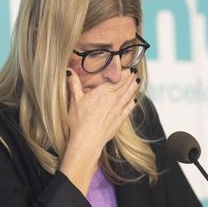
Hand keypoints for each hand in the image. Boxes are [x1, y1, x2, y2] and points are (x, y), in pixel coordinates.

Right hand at [59, 68, 139, 193]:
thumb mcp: (75, 100)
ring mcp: (119, 109)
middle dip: (130, 77)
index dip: (124, 72)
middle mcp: (114, 99)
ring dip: (134, 87)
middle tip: (135, 70)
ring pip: (129, 95)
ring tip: (137, 80)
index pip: (117, 79)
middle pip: (125, 85)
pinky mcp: (120, 119)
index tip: (128, 66)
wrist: (88, 140)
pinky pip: (129, 107)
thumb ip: (74, 84)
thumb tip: (69, 70)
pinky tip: (135, 99)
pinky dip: (133, 101)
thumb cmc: (80, 121)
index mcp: (103, 92)